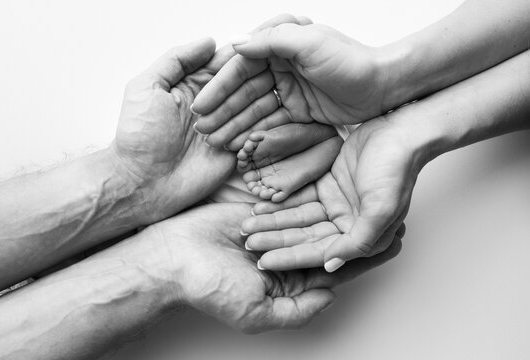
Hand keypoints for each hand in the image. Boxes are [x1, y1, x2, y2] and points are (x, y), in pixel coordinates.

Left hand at [111, 14, 318, 222]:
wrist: (143, 183)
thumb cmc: (139, 136)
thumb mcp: (147, 88)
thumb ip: (176, 60)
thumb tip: (208, 40)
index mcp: (194, 85)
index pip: (223, 64)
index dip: (241, 56)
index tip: (261, 47)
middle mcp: (214, 104)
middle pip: (242, 85)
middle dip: (254, 80)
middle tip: (275, 71)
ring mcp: (226, 127)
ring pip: (253, 108)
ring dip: (259, 104)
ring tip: (276, 95)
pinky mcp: (234, 151)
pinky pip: (256, 136)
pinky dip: (265, 128)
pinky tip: (279, 117)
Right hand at [149, 203, 400, 331]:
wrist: (174, 257)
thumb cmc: (210, 288)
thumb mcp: (257, 312)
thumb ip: (298, 309)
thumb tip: (331, 296)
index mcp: (292, 283)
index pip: (338, 268)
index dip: (367, 257)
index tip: (395, 241)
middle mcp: (288, 257)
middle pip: (333, 240)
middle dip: (360, 227)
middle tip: (393, 209)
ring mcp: (277, 232)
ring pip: (318, 217)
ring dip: (343, 205)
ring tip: (368, 190)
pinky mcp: (263, 211)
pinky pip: (294, 200)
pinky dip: (314, 190)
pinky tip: (334, 179)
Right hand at [192, 21, 389, 147]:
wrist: (384, 86)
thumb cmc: (352, 61)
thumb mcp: (311, 43)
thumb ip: (272, 40)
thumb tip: (235, 43)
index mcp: (280, 45)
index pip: (241, 67)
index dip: (219, 87)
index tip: (200, 106)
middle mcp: (281, 66)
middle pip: (244, 91)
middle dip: (222, 111)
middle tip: (202, 130)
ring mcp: (290, 90)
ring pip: (255, 109)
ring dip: (234, 125)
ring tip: (214, 141)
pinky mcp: (300, 111)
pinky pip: (271, 123)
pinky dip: (255, 134)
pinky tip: (239, 145)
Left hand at [241, 114, 427, 271]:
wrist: (399, 132)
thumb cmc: (396, 169)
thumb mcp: (381, 209)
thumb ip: (358, 241)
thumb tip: (331, 265)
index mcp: (362, 236)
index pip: (319, 252)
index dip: (291, 257)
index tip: (264, 261)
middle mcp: (347, 224)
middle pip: (304, 236)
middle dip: (276, 240)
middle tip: (248, 242)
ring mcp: (336, 204)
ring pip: (298, 217)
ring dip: (274, 222)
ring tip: (248, 225)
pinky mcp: (328, 185)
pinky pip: (299, 197)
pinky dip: (281, 202)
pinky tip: (261, 206)